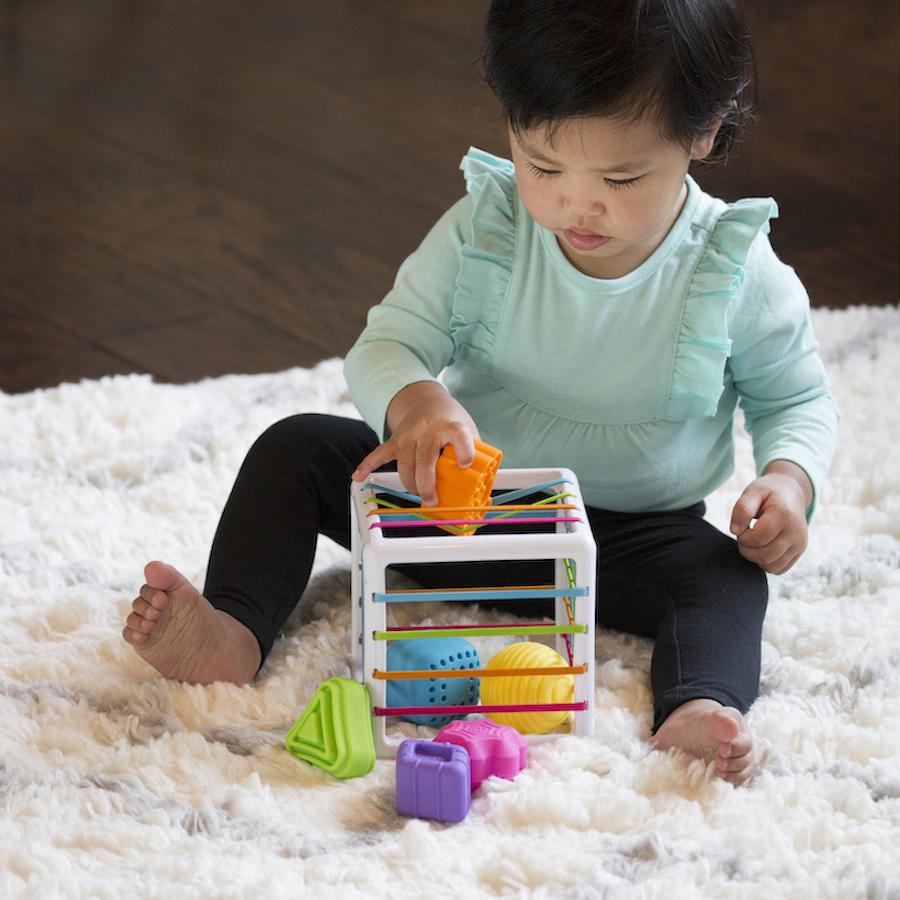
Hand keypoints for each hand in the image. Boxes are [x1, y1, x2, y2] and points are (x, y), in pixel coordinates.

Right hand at [350, 381, 479, 504]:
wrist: (426, 400)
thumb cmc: (450, 420)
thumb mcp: (468, 429)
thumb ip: (475, 453)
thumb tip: (484, 487)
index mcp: (452, 426)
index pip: (460, 436)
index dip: (464, 450)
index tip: (465, 465)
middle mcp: (429, 430)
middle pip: (425, 461)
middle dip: (427, 485)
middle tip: (432, 500)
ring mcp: (409, 435)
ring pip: (405, 465)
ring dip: (411, 485)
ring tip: (420, 495)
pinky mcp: (395, 440)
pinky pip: (379, 454)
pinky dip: (368, 466)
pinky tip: (359, 477)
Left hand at [729, 460, 812, 574]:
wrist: (791, 493)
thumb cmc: (768, 493)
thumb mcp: (752, 492)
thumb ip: (742, 509)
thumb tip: (735, 531)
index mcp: (785, 514)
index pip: (759, 538)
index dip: (744, 536)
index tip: (741, 527)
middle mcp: (796, 532)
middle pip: (765, 555)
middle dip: (747, 549)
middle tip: (744, 536)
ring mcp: (800, 544)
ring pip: (772, 566)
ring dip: (755, 558)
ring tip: (753, 542)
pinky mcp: (799, 552)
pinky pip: (778, 569)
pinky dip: (765, 563)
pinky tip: (762, 547)